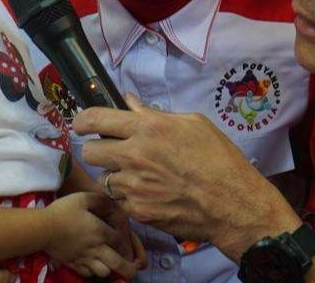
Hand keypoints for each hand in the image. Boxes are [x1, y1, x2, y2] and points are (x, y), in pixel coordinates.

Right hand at [42, 191, 141, 277]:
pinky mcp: (73, 264)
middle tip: (133, 268)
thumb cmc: (63, 211)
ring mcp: (84, 259)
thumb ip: (100, 200)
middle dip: (128, 268)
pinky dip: (94, 272)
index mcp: (100, 232)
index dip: (127, 243)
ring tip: (110, 264)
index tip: (127, 242)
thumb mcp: (83, 198)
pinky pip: (89, 274)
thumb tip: (112, 203)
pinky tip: (94, 266)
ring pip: (104, 272)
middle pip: (117, 264)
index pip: (121, 242)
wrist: (41, 228)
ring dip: (110, 269)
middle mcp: (96, 248)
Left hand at [74, 95, 301, 260]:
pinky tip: (151, 193)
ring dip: (117, 175)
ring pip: (104, 178)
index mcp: (149, 128)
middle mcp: (135, 155)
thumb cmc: (219, 159)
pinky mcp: (137, 211)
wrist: (232, 204)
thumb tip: (130, 103)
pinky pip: (120, 200)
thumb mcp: (194, 124)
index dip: (83, 120)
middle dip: (98, 149)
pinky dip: (130, 196)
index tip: (82, 124)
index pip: (95, 119)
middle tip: (114, 151)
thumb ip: (156, 113)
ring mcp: (134, 186)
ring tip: (141, 176)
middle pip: (89, 151)